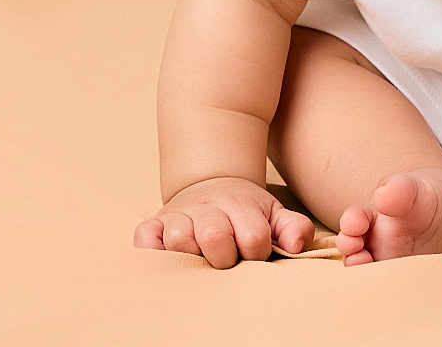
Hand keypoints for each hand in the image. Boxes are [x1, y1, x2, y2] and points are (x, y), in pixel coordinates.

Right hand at [133, 176, 316, 268]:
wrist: (212, 185)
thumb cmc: (244, 211)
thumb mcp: (273, 212)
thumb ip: (293, 228)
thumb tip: (296, 246)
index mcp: (240, 205)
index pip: (253, 238)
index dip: (257, 252)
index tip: (253, 251)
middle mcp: (207, 208)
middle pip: (215, 237)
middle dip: (224, 255)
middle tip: (226, 257)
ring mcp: (179, 215)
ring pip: (179, 239)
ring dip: (189, 253)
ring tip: (199, 255)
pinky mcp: (154, 224)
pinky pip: (145, 239)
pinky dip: (150, 250)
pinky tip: (166, 254)